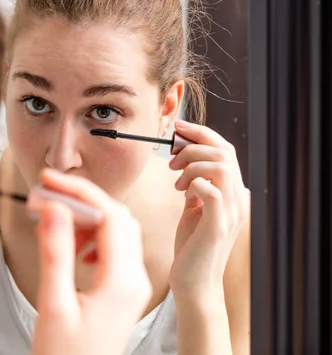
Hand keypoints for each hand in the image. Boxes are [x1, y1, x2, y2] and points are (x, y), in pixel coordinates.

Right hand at [28, 169, 151, 354]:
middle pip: (118, 218)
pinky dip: (93, 236)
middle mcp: (134, 279)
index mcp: (121, 281)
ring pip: (118, 230)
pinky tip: (72, 247)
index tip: (50, 181)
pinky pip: (115, 248)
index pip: (109, 215)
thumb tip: (54, 208)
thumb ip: (55, 252)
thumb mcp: (54, 304)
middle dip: (83, 201)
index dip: (80, 192)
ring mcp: (132, 284)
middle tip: (48, 196)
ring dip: (87, 218)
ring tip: (55, 223)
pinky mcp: (123, 290)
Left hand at [168, 120, 249, 298]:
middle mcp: (236, 200)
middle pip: (224, 153)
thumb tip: (185, 159)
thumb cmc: (191, 244)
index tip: (179, 128)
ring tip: (176, 181)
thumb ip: (196, 185)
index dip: (203, 134)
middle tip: (173, 158)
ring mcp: (229, 213)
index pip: (226, 150)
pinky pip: (211, 191)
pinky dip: (195, 184)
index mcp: (232, 193)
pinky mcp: (217, 226)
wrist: (193, 281)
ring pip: (220, 167)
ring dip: (193, 165)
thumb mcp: (194, 208)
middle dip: (194, 146)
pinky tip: (183, 194)